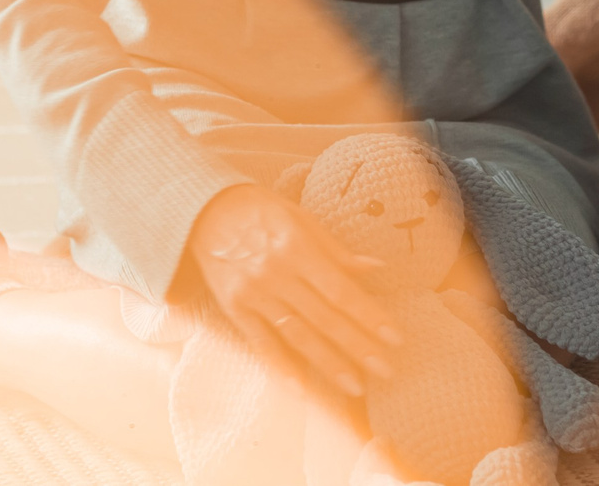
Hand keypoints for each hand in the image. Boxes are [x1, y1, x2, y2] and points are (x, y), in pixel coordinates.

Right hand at [185, 182, 402, 396]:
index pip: (341, 290)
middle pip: (324, 318)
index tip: (394, 338)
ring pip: (297, 335)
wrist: (204, 211)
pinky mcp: (234, 309)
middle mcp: (277, 274)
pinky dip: (281, 367)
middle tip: (386, 371)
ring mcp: (254, 294)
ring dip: (328, 363)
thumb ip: (336, 250)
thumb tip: (376, 268)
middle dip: (357, 347)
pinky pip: (261, 343)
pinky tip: (302, 388)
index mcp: (297, 248)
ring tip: (355, 386)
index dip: (369, 316)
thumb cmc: (261, 211)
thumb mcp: (301, 219)